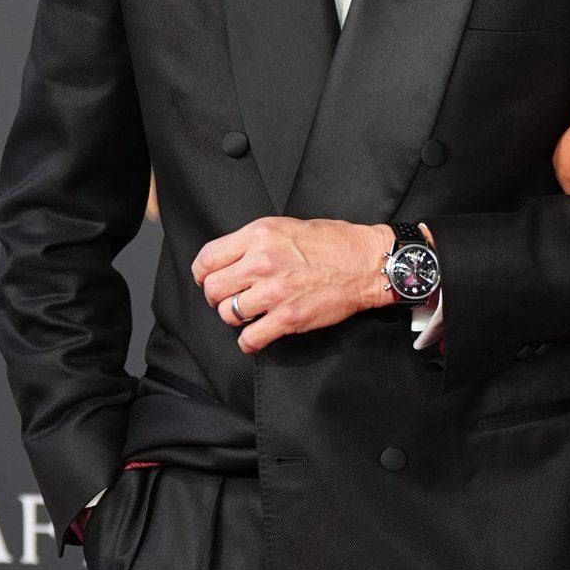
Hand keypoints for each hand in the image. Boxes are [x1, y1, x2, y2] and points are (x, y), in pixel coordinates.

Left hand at [193, 218, 393, 353]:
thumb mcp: (286, 226)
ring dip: (235, 318)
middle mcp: (262, 262)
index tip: (209, 279)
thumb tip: (231, 259)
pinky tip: (255, 337)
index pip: (208, 258)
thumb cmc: (333, 243)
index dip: (203, 273)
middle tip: (231, 298)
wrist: (366, 263)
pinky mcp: (288, 317)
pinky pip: (250, 338)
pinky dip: (248, 342)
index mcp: (259, 236)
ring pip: (228, 314)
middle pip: (213, 289)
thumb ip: (255, 242)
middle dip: (217, 297)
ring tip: (248, 314)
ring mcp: (274, 292)